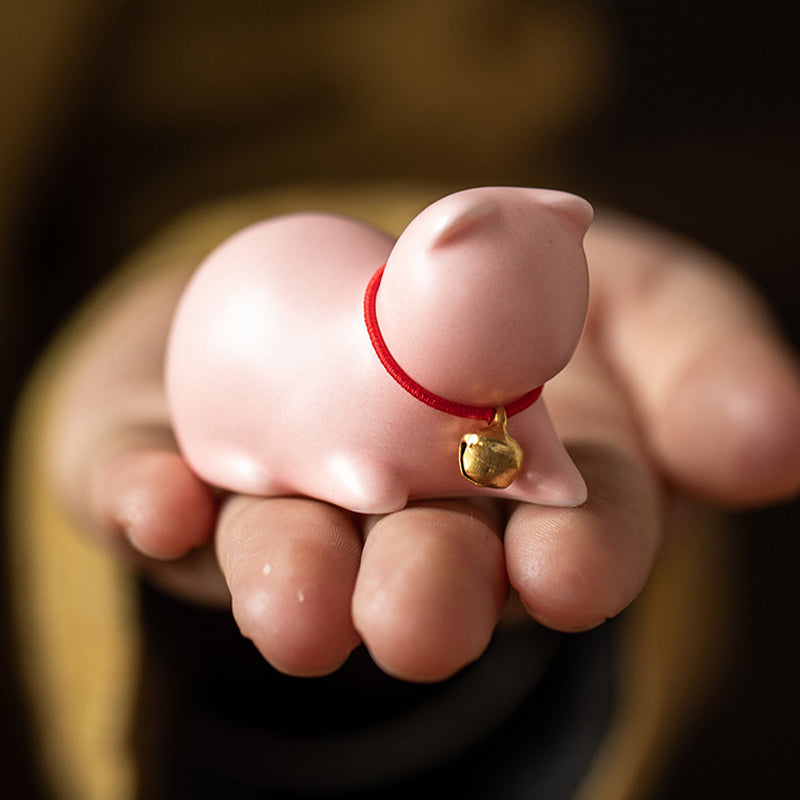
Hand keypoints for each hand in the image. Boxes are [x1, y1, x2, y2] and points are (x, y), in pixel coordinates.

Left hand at [45, 202, 799, 682]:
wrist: (339, 263)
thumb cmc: (495, 281)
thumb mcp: (628, 291)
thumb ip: (698, 357)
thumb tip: (775, 437)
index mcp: (516, 474)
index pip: (566, 526)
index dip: (580, 551)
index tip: (575, 573)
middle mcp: (400, 503)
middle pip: (423, 558)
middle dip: (428, 592)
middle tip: (424, 621)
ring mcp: (283, 489)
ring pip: (286, 547)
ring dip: (289, 579)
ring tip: (291, 611)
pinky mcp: (173, 459)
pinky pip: (146, 482)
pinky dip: (145, 496)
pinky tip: (155, 505)